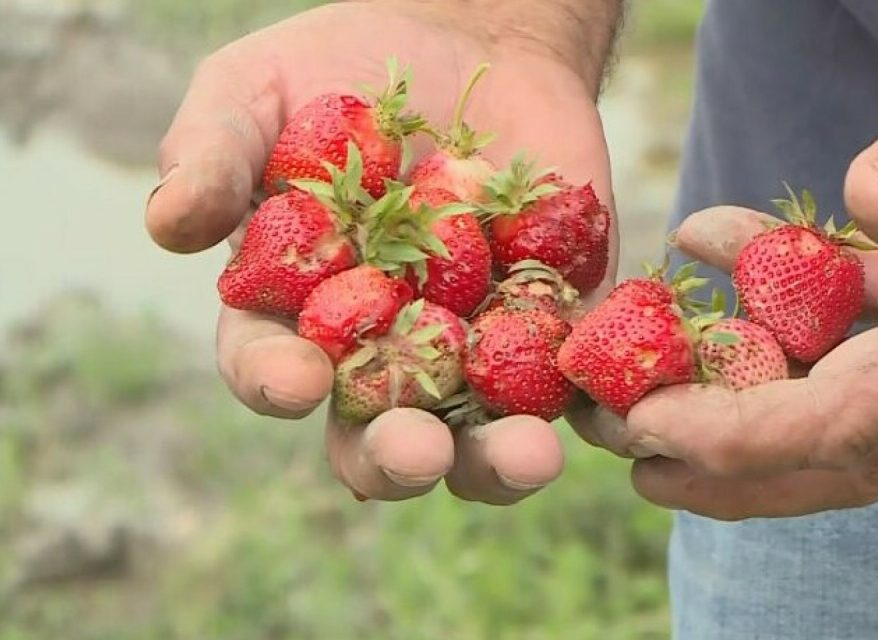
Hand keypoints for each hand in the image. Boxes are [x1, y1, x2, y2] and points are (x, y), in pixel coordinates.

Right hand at [144, 2, 616, 502]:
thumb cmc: (343, 72)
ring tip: (529, 456)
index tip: (294, 380)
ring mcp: (474, 344)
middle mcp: (384, 350)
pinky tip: (607, 412)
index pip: (272, 367)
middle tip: (415, 454)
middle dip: (396, 458)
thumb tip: (170, 223)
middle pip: (381, 435)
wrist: (472, 39)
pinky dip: (592, 406)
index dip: (275, 382)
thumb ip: (212, 154)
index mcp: (298, 313)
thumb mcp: (256, 94)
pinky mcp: (555, 322)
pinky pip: (574, 381)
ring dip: (501, 460)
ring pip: (482, 433)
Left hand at [572, 0, 877, 519]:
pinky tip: (710, 245)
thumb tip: (875, 204)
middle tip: (624, 449)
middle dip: (726, 467)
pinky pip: (842, 326)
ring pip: (835, 407)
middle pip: (838, 453)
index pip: (849, 424)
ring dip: (737, 412)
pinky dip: (769, 308)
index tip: (646, 424)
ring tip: (641, 396)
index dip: (740, 436)